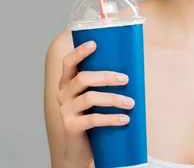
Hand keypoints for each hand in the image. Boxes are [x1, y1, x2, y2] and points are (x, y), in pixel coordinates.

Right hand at [57, 40, 133, 165]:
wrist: (81, 149)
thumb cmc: (91, 117)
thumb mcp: (94, 97)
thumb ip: (102, 84)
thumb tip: (131, 69)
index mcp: (67, 82)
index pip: (68, 62)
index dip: (79, 52)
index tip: (94, 43)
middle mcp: (63, 94)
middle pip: (83, 78)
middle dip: (106, 77)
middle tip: (126, 79)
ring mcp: (65, 110)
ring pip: (90, 98)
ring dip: (113, 99)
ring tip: (131, 102)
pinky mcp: (71, 126)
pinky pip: (93, 119)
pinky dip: (111, 118)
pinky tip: (125, 119)